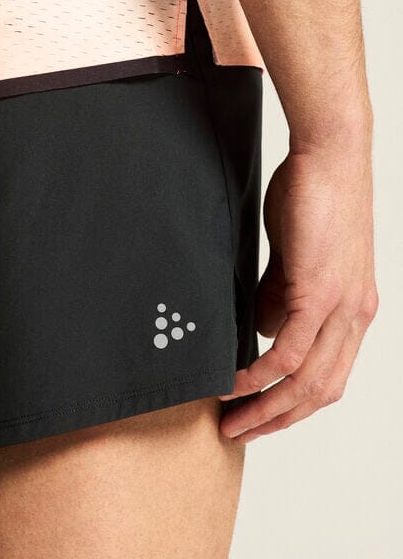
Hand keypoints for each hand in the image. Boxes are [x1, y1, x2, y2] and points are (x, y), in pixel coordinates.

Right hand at [218, 137, 377, 441]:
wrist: (330, 156)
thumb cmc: (312, 194)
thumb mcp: (296, 256)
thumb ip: (281, 294)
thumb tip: (262, 328)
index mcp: (354, 310)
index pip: (327, 376)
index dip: (293, 404)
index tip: (257, 413)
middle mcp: (355, 317)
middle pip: (320, 391)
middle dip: (277, 420)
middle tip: (239, 431)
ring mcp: (342, 307)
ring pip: (307, 380)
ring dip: (267, 408)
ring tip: (232, 418)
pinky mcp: (320, 292)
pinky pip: (289, 350)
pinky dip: (261, 373)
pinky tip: (237, 382)